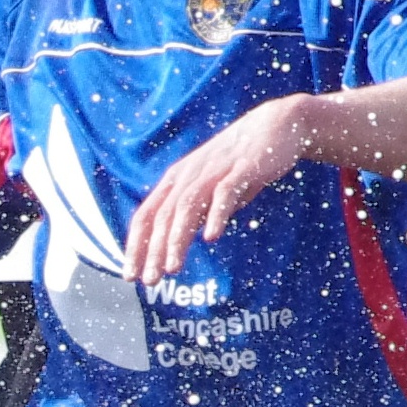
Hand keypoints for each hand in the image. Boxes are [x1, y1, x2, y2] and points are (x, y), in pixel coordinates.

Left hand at [126, 96, 323, 286]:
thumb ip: (196, 213)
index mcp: (177, 180)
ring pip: (188, 207)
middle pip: (164, 215)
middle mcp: (189, 175)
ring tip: (173, 267)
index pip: (147, 216)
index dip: (136, 246)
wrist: (276, 125)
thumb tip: (181, 242)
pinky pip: (225, 193)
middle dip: (154, 251)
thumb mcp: (210, 189)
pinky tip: (211, 237)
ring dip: (178, 238)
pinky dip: (216, 215)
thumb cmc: (239, 163)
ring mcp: (214, 170)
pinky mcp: (242, 169)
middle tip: (149, 281)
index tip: (130, 275)